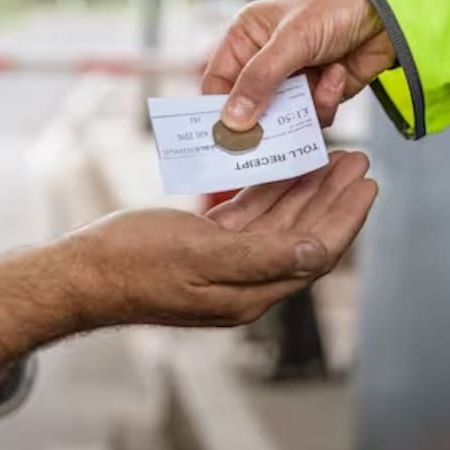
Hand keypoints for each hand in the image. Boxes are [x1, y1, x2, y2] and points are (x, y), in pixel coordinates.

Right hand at [59, 151, 375, 327]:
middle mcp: (245, 283)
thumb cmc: (132, 263)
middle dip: (333, 198)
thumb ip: (263, 256)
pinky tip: (280, 169)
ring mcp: (225, 266)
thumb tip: (318, 252)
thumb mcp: (199, 255)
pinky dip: (269, 192)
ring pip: (280, 223)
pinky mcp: (206, 249)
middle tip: (356, 160)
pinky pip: (250, 218)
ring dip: (306, 191)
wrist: (82, 273)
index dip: (344, 217)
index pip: (315, 252)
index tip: (367, 183)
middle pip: (304, 235)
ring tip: (331, 158)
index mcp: (249, 291)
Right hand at [202, 0, 394, 130]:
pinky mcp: (320, 92)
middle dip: (263, 120)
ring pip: (283, 117)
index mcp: (246, 38)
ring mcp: (293, 78)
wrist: (388, 9)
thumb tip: (231, 120)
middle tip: (270, 137)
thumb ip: (259, 80)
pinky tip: (337, 75)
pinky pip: (312, 116)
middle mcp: (266, 60)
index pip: (219, 83)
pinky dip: (326, 101)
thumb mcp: (290, 40)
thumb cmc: (333, 7)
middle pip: (249, 107)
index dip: (219, 110)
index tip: (226, 136)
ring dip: (302, 108)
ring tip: (318, 87)